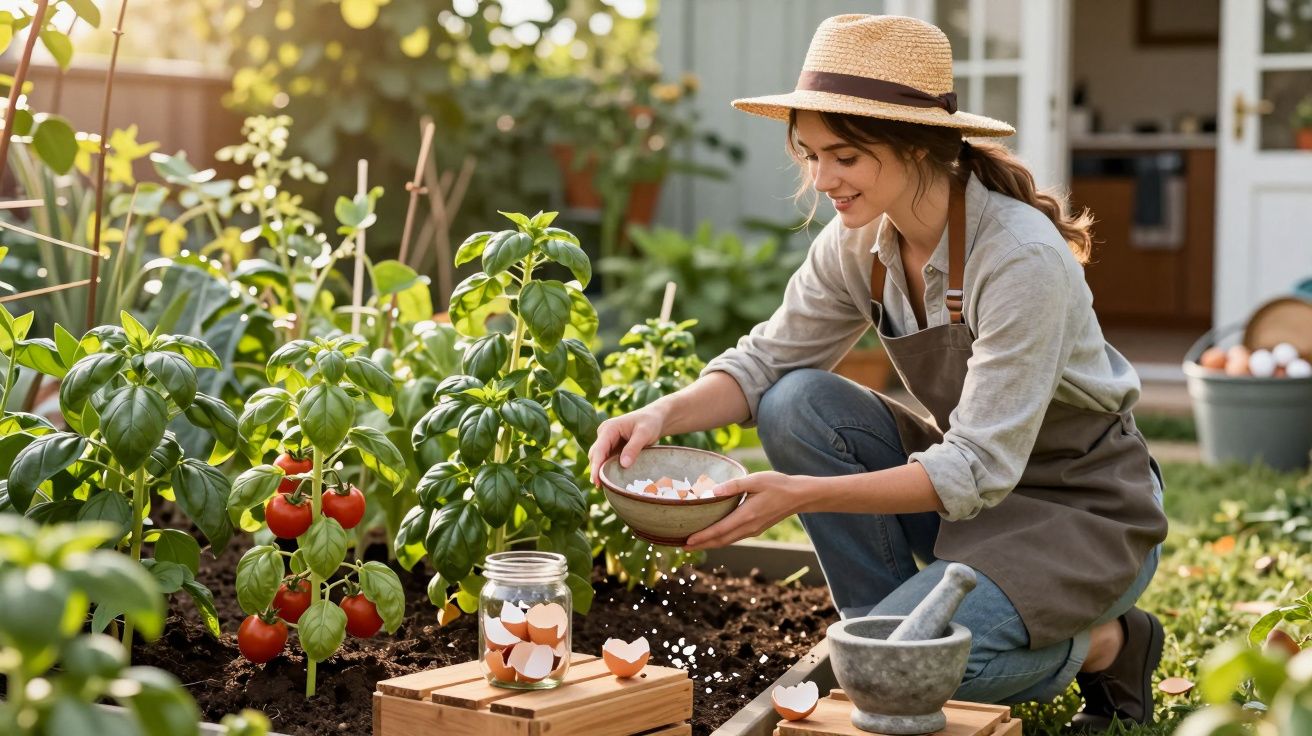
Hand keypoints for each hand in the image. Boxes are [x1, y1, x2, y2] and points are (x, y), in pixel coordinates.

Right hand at [587, 404, 667, 486]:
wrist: (655, 418)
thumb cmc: (650, 423)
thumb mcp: (644, 433)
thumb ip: (633, 448)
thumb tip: (623, 465)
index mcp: (609, 428)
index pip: (599, 450)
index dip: (596, 466)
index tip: (596, 481)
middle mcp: (604, 434)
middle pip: (595, 455)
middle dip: (596, 470)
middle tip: (600, 488)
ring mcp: (607, 440)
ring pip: (599, 458)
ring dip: (600, 470)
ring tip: (604, 487)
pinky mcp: (612, 447)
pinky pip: (606, 459)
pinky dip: (607, 468)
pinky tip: (610, 479)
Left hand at [682, 471, 811, 549]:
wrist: (799, 496)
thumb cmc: (778, 484)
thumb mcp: (756, 480)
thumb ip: (734, 485)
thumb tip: (713, 491)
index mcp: (747, 515)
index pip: (720, 530)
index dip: (702, 537)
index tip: (687, 541)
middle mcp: (749, 527)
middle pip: (721, 541)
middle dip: (701, 545)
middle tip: (682, 547)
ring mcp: (753, 530)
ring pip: (727, 541)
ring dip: (710, 544)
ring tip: (693, 544)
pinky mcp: (756, 529)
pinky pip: (734, 537)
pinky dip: (721, 540)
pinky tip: (713, 537)